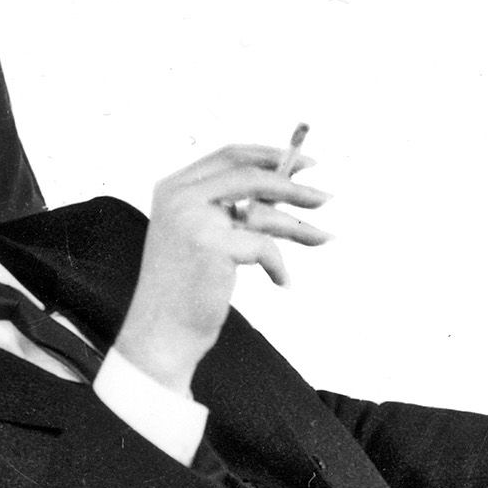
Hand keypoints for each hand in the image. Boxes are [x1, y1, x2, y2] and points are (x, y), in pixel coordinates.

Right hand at [110, 143, 326, 392]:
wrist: (162, 332)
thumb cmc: (187, 289)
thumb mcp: (207, 236)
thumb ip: (234, 210)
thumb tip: (288, 189)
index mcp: (174, 187)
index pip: (229, 155)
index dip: (270, 155)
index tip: (303, 163)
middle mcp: (179, 195)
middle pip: (250, 175)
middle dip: (294, 185)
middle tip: (326, 196)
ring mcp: (193, 217)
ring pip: (263, 211)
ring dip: (300, 227)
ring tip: (324, 237)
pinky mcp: (211, 244)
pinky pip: (265, 248)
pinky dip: (279, 267)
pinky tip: (282, 282)